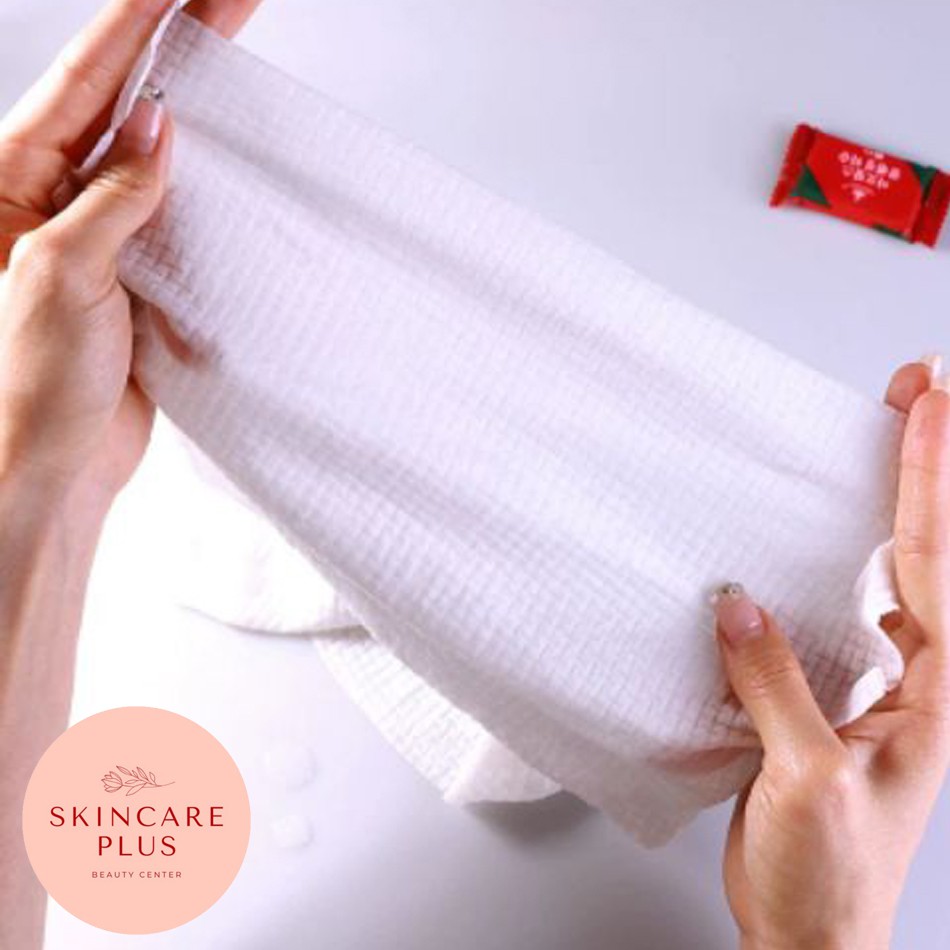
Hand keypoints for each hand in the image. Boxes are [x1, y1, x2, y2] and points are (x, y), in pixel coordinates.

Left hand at [0, 0, 262, 513]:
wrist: (55, 468)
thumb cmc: (31, 387)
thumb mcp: (61, 274)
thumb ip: (111, 198)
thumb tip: (154, 128)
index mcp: (12, 184)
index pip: (84, 84)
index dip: (136, 26)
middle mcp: (55, 201)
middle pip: (123, 106)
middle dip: (175, 50)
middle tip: (229, 5)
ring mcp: (102, 239)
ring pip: (156, 162)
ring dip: (197, 119)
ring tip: (234, 68)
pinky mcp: (139, 280)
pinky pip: (179, 222)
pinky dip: (210, 197)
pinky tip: (234, 170)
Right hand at [716, 359, 949, 949]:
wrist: (811, 932)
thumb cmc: (829, 876)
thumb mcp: (806, 778)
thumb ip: (776, 684)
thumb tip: (740, 606)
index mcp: (934, 694)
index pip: (933, 562)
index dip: (928, 479)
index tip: (925, 408)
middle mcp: (917, 678)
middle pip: (931, 549)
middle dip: (929, 465)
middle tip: (918, 391)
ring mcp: (880, 683)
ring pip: (897, 570)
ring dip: (895, 499)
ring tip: (888, 435)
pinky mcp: (834, 694)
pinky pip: (846, 607)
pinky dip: (845, 556)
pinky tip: (833, 533)